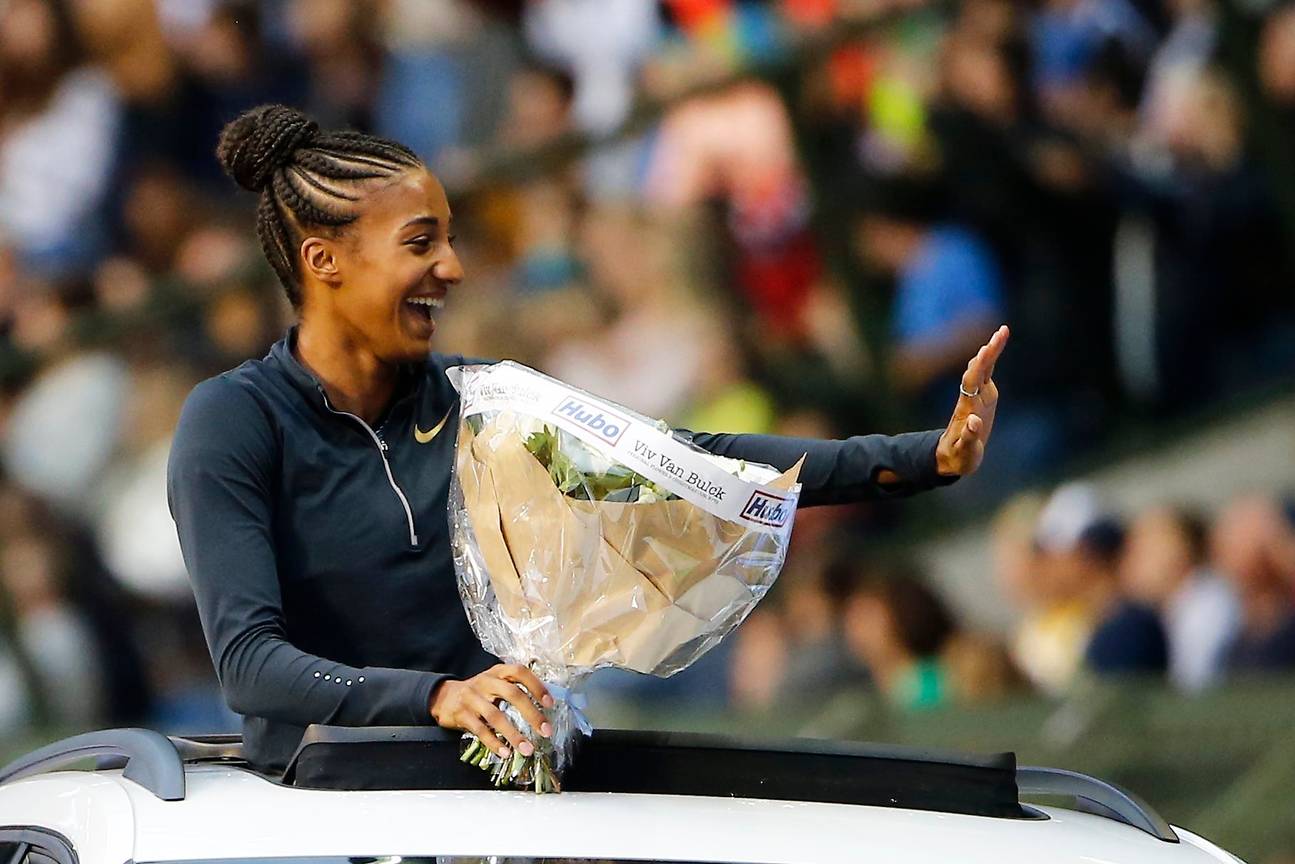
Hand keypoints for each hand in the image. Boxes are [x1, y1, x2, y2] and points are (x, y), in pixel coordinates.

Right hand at [429, 663, 554, 758]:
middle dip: (531, 714)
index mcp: (497, 672)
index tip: (549, 703)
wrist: (443, 696)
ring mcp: (472, 697)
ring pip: (496, 715)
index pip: (520, 672)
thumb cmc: (478, 692)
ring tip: (527, 749)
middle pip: (512, 694)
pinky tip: (505, 752)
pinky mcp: (461, 714)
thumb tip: (544, 707)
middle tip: (545, 730)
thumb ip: (515, 689)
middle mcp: (485, 682)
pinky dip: (494, 743)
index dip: (536, 686)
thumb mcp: (495, 683)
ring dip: (514, 735)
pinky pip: (479, 730)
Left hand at [936, 324, 1008, 477]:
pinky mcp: (983, 399)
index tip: (986, 349)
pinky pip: (987, 375)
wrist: (952, 456)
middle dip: (990, 351)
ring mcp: (977, 397)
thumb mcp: (964, 452)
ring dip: (991, 352)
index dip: (980, 365)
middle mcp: (971, 398)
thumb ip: (968, 438)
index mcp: (968, 408)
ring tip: (1001, 333)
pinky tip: (993, 348)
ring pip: (983, 370)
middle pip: (979, 370)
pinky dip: (991, 361)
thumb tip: (974, 421)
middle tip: (1002, 332)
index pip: (973, 381)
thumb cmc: (958, 457)